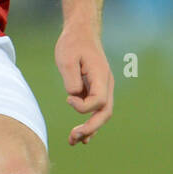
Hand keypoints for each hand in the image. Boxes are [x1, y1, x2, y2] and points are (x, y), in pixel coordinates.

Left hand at [54, 26, 113, 146]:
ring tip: (73, 141)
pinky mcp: (96, 89)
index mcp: (101, 76)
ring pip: (102, 114)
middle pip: (105, 112)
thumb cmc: (73, 43)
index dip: (82, 106)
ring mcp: (103, 87)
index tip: (67, 99)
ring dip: (90, 129)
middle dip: (90, 128)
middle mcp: (106, 84)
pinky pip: (97, 110)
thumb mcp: (66, 58)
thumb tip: (74, 97)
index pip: (98, 101)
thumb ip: (71, 79)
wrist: (82, 32)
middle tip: (73, 138)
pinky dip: (91, 123)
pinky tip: (82, 137)